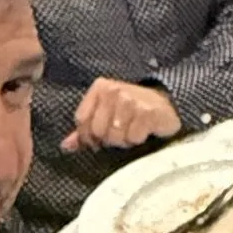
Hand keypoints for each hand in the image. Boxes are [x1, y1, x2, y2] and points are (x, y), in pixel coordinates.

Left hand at [62, 77, 183, 154]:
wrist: (166, 104)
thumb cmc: (132, 111)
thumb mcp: (106, 114)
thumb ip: (84, 129)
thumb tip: (65, 146)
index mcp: (100, 87)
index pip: (81, 120)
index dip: (88, 136)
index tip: (99, 139)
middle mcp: (114, 90)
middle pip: (97, 131)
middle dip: (108, 139)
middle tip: (120, 134)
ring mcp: (131, 100)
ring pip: (114, 136)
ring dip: (124, 140)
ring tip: (131, 131)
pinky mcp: (147, 112)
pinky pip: (132, 138)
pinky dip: (137, 139)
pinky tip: (143, 130)